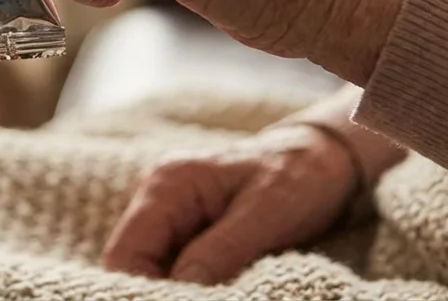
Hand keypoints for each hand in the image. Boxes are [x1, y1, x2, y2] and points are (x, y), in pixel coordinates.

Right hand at [103, 124, 357, 283]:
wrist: (322, 160)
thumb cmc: (299, 176)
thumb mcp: (266, 215)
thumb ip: (220, 251)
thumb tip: (181, 287)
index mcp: (167, 184)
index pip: (126, 251)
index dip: (142, 288)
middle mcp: (157, 196)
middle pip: (133, 263)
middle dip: (161, 291)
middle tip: (209, 299)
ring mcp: (170, 214)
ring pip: (152, 269)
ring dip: (178, 290)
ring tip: (220, 292)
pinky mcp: (186, 231)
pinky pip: (174, 268)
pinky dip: (192, 286)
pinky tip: (218, 289)